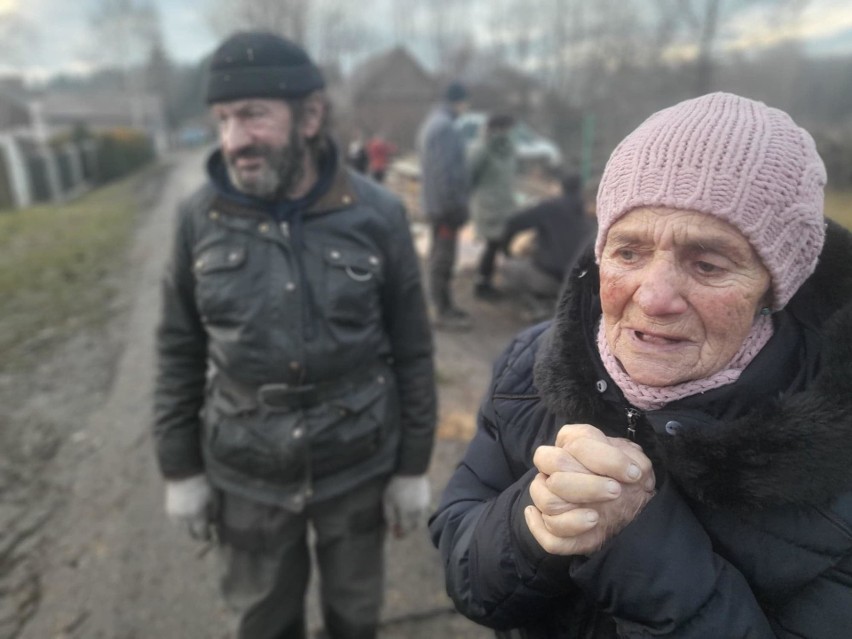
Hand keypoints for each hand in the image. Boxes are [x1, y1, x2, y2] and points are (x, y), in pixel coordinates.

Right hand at [165, 475, 213, 540]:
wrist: (185, 473)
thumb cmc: (203, 484)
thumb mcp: (213, 497)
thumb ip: (214, 513)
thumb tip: (214, 524)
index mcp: (197, 515)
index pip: (201, 534)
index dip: (206, 537)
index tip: (211, 536)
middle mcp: (184, 518)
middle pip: (190, 535)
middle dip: (198, 534)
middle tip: (204, 530)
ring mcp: (175, 515)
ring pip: (182, 530)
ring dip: (189, 528)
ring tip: (195, 521)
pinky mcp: (169, 510)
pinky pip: (176, 522)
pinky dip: (182, 521)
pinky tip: (188, 514)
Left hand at [383, 474, 430, 537]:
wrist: (411, 470)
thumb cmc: (396, 485)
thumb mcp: (388, 501)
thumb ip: (390, 516)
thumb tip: (392, 530)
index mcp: (407, 513)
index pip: (405, 529)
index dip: (400, 534)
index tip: (396, 535)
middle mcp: (417, 512)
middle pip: (414, 527)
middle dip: (408, 529)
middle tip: (401, 528)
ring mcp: (424, 505)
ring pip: (420, 519)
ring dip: (414, 521)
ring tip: (406, 517)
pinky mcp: (427, 498)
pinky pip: (423, 511)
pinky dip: (418, 513)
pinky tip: (411, 507)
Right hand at [525, 424, 655, 555]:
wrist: (633, 505)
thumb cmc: (629, 479)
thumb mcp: (636, 462)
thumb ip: (629, 457)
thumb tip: (627, 469)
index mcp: (570, 444)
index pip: (577, 444)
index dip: (605, 458)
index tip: (632, 473)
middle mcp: (552, 469)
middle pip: (555, 474)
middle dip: (588, 486)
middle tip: (615, 491)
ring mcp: (548, 498)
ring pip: (547, 503)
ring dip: (573, 512)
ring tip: (596, 516)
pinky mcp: (553, 530)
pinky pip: (547, 535)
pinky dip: (561, 530)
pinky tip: (585, 525)